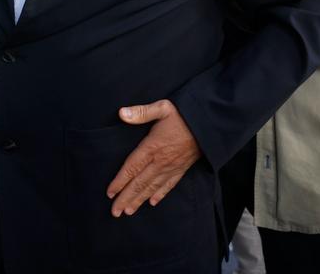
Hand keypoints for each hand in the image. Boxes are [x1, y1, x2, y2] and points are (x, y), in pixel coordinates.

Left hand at [106, 99, 201, 217]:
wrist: (210, 125)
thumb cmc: (184, 114)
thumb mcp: (162, 108)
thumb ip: (141, 112)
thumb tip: (121, 113)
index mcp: (152, 147)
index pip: (132, 168)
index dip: (120, 181)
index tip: (109, 193)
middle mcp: (160, 161)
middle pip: (139, 183)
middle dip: (126, 198)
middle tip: (114, 212)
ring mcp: (171, 167)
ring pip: (152, 188)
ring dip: (139, 200)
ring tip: (128, 211)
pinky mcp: (181, 169)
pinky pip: (169, 185)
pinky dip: (159, 195)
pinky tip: (152, 202)